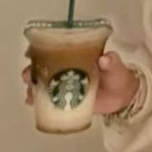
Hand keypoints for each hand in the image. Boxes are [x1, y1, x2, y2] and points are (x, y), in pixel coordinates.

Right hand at [21, 52, 138, 114]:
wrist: (123, 97)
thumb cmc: (118, 76)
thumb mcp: (116, 67)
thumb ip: (112, 62)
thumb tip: (105, 58)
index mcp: (77, 56)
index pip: (54, 49)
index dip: (40, 50)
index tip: (31, 53)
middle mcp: (67, 68)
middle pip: (43, 67)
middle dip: (32, 70)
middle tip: (29, 76)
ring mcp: (65, 84)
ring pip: (43, 83)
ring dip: (33, 87)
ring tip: (30, 94)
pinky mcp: (67, 99)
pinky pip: (49, 100)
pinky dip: (39, 101)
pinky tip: (32, 103)